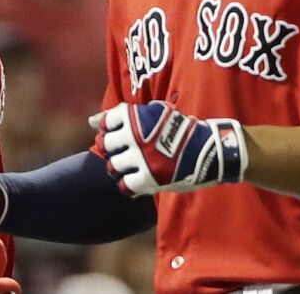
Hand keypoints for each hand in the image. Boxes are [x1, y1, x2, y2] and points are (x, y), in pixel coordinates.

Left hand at [91, 101, 246, 195]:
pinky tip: (139, 181)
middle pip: (106, 145)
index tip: (123, 135)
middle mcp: (135, 134)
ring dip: (120, 168)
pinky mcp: (150, 177)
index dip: (112, 130)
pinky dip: (129, 185)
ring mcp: (142, 157)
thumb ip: (120, 117)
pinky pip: (125, 185)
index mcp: (136, 115)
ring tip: (133, 167)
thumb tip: (90, 121)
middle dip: (113, 150)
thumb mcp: (153, 113)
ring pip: (113, 165)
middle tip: (127, 153)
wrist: (209, 149)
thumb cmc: (179, 129)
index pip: (106, 122)